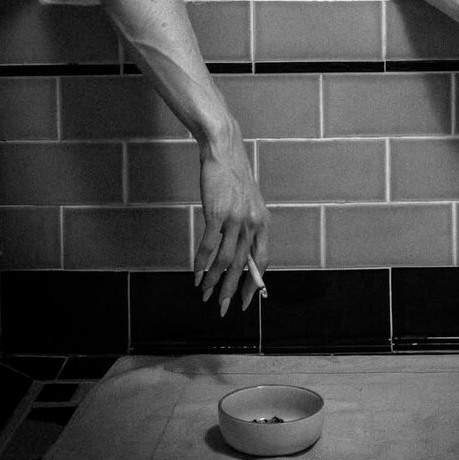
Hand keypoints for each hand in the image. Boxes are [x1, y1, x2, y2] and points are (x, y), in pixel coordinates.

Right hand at [194, 118, 269, 315]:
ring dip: (213, 280)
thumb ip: (247, 228)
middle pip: (242, 266)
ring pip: (224, 260)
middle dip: (233, 290)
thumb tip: (240, 255)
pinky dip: (201, 264)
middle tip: (223, 308)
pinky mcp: (216, 214)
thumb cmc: (234, 178)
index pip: (261, 261)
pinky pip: (208, 246)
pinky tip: (196, 274)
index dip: (254, 284)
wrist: (224, 151)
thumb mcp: (249, 203)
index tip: (247, 302)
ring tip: (205, 293)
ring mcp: (234, 219)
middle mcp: (251, 223)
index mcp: (262, 222)